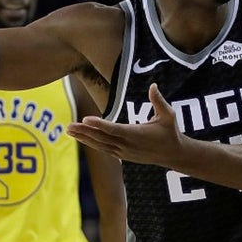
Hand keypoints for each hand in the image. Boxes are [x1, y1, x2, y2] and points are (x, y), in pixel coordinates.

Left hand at [67, 84, 182, 165]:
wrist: (173, 154)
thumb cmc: (170, 132)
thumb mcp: (168, 115)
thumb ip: (158, 101)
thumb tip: (153, 85)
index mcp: (136, 135)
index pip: (114, 129)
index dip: (99, 124)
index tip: (86, 119)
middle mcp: (127, 145)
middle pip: (102, 138)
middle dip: (84, 131)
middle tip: (68, 126)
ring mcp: (123, 152)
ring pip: (99, 144)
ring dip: (83, 137)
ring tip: (69, 131)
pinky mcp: (122, 155)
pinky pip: (103, 148)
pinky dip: (91, 143)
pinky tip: (81, 137)